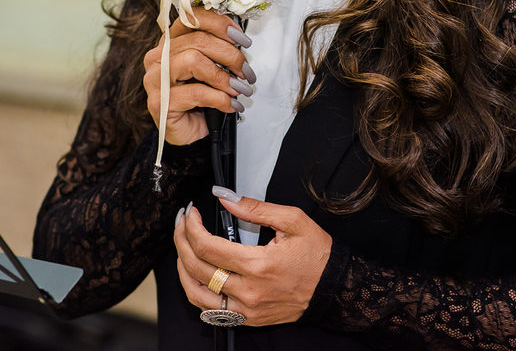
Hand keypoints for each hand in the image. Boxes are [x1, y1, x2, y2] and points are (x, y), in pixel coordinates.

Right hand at [142, 8, 253, 145]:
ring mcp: (155, 79)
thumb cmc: (200, 98)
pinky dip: (220, 98)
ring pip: (194, 61)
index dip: (219, 24)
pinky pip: (196, 93)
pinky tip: (231, 104)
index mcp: (170, 43)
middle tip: (246, 71)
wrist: (188, 131)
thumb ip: (217, 51)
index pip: (191, 18)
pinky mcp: (160, 102)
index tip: (241, 38)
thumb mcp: (210, 68)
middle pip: (198, 40)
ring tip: (239, 88)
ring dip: (224, 76)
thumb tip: (240, 41)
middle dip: (230, 55)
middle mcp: (158, 57)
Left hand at [174, 190, 332, 325]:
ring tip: (183, 248)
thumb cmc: (317, 255)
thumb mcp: (293, 221)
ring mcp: (246, 309)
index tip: (191, 214)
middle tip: (183, 223)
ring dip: (183, 268)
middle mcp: (249, 290)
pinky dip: (196, 290)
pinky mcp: (248, 318)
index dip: (192, 227)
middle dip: (181, 240)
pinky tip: (196, 273)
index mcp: (258, 265)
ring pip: (196, 293)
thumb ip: (255, 208)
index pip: (207, 246)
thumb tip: (225, 197)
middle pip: (196, 267)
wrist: (334, 288)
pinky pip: (209, 310)